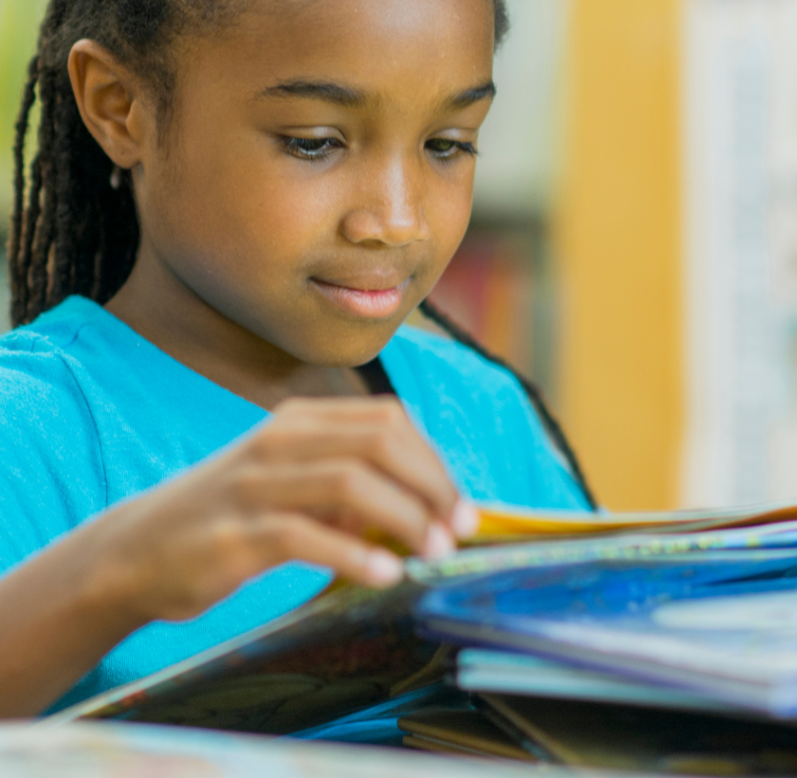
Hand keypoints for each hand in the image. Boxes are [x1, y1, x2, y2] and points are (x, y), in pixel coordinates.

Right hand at [81, 396, 477, 624]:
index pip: (388, 421)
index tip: (459, 503)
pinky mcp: (235, 533)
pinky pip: (307, 536)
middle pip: (379, 444)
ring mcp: (255, 484)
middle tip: (460, 528)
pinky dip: (355, 554)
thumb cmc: (231, 514)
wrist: (137, 550)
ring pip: (351, 482)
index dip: (433, 460)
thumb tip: (426, 503)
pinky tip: (385, 575)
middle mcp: (280, 440)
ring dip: (406, 518)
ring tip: (435, 553)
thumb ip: (351, 480)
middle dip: (431, 485)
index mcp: (299, 419)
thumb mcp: (292, 479)